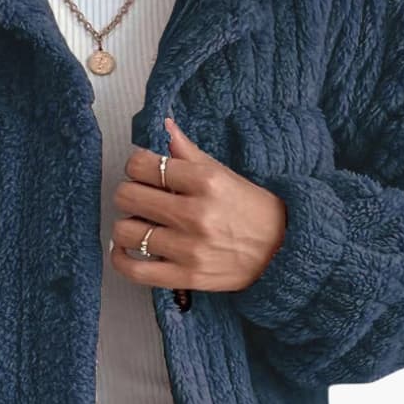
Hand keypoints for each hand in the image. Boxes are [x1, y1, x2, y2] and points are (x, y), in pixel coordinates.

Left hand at [109, 116, 286, 291]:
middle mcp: (195, 214)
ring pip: (125, 232)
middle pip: (127, 196)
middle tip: (140, 199)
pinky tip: (126, 251)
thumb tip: (165, 126)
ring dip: (126, 226)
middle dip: (128, 194)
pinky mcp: (186, 276)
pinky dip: (120, 259)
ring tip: (139, 225)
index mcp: (205, 182)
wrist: (283, 251)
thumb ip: (189, 153)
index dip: (135, 166)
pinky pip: (134, 269)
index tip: (143, 172)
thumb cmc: (253, 210)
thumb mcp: (224, 175)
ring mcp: (189, 248)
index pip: (142, 165)